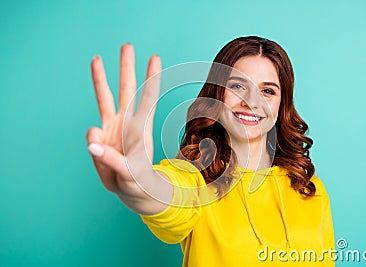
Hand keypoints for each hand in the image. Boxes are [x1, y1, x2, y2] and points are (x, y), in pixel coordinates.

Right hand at [86, 43, 160, 197]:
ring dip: (101, 78)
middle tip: (127, 45)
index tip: (155, 57)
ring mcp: (113, 127)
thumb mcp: (129, 174)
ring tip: (96, 58)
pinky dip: (92, 139)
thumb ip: (111, 160)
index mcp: (141, 128)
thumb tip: (91, 144)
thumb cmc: (137, 180)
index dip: (151, 78)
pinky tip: (97, 149)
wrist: (131, 188)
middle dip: (126, 68)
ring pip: (105, 98)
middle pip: (126, 89)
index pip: (148, 98)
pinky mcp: (100, 137)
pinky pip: (91, 131)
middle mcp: (127, 122)